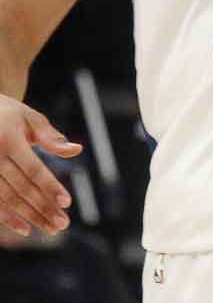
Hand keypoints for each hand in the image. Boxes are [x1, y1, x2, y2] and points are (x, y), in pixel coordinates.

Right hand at [0, 97, 80, 235]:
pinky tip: (25, 229)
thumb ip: (50, 136)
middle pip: (22, 188)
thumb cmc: (6, 113)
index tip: (67, 202)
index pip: (33, 169)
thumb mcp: (29, 118)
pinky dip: (7, 218)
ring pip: (7, 199)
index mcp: (9, 140)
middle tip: (63, 224)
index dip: (49, 187)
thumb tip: (76, 150)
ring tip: (50, 228)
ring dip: (29, 216)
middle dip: (43, 208)